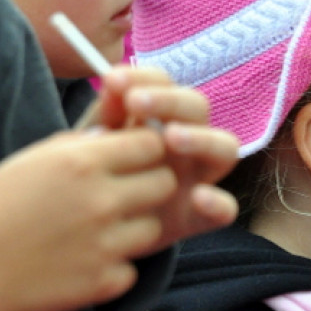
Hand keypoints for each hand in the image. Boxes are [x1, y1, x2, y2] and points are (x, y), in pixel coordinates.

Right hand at [0, 129, 179, 310]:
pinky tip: (80, 261)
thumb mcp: (34, 159)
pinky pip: (131, 267)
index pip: (152, 142)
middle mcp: (101, 200)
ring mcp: (105, 243)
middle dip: (149, 185)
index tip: (133, 158)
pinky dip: (112, 266)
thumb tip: (124, 132)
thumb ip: (84, 144)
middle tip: (123, 194)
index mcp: (82, 161)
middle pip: (164, 182)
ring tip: (97, 230)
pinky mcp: (103, 281)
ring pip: (154, 227)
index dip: (145, 149)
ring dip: (134, 226)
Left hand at [90, 66, 239, 249]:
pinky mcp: (198, 217)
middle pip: (198, 108)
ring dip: (202, 138)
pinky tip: (196, 196)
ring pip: (226, 149)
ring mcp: (197, 178)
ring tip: (171, 138)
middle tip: (137, 103)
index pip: (164, 84)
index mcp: (157, 118)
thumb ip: (103, 116)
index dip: (145, 78)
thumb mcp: (91, 145)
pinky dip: (218, 201)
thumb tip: (111, 83)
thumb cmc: (91, 179)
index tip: (113, 79)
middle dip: (170, 101)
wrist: (84, 232)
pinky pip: (226, 209)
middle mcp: (185, 142)